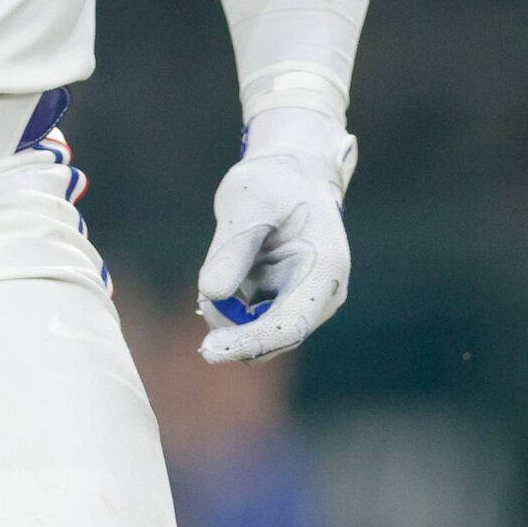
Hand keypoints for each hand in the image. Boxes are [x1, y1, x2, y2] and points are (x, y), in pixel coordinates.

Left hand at [195, 107, 355, 364]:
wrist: (289, 176)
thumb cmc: (271, 183)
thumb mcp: (246, 203)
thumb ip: (231, 249)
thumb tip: (210, 294)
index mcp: (325, 268)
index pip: (290, 324)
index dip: (250, 341)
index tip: (210, 350)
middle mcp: (322, 294)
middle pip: (275, 337)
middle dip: (233, 333)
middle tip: (202, 309)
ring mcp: (306, 302)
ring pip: (260, 332)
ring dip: (230, 317)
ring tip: (218, 270)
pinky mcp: (286, 303)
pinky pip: (254, 320)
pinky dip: (232, 309)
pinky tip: (223, 278)